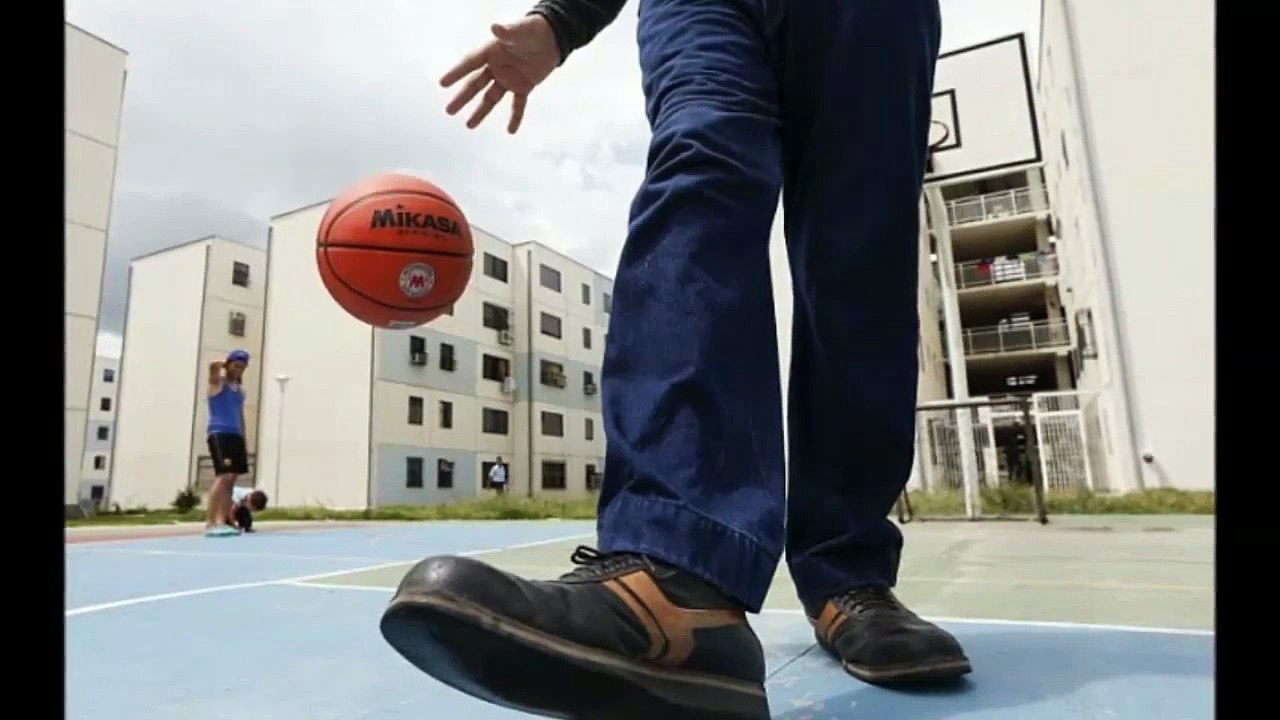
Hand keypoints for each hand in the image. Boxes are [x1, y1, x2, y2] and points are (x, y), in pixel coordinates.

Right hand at [441, 16, 560, 133]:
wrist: (552, 39)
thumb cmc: (533, 31)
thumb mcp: (521, 30)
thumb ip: (508, 31)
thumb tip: (495, 27)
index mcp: (492, 52)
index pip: (471, 63)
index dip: (457, 72)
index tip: (443, 83)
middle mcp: (496, 67)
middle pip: (476, 84)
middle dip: (463, 98)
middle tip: (450, 110)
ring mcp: (508, 79)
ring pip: (491, 98)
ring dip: (481, 112)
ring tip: (469, 125)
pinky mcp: (522, 87)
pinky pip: (517, 105)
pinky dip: (515, 117)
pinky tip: (511, 131)